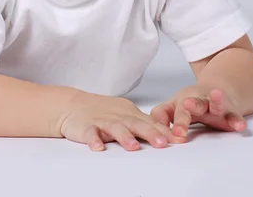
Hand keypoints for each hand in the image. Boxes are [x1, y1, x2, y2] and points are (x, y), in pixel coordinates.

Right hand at [59, 92, 185, 151]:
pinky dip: (93, 140)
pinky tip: (98, 147)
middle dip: (150, 133)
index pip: (150, 121)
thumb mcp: (125, 115)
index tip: (180, 140)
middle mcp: (118, 116)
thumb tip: (170, 135)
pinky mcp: (85, 127)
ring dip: (124, 137)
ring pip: (115, 128)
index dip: (165, 131)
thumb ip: (145, 124)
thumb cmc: (102, 111)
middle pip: (136, 123)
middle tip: (164, 143)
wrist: (72, 104)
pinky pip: (90, 133)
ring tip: (134, 147)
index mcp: (129, 113)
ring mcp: (101, 121)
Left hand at [151, 85, 246, 137]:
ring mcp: (215, 106)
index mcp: (184, 102)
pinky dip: (237, 120)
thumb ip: (163, 114)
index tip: (175, 134)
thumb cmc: (191, 103)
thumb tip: (152, 124)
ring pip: (216, 102)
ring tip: (217, 94)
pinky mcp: (230, 112)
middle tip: (187, 105)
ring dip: (216, 99)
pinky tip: (240, 126)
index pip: (177, 111)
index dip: (176, 121)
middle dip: (191, 105)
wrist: (217, 91)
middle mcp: (199, 102)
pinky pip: (234, 115)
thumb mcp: (175, 106)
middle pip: (195, 103)